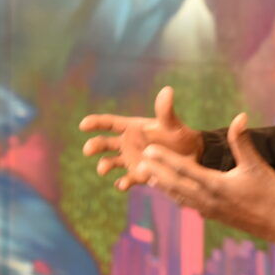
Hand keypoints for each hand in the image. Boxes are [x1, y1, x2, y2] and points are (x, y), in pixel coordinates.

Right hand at [79, 86, 202, 189]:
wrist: (191, 156)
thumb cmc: (179, 135)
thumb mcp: (172, 124)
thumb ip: (166, 111)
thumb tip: (167, 90)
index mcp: (132, 128)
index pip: (110, 123)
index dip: (96, 123)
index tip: (83, 125)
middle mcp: (127, 143)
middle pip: (105, 143)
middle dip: (95, 145)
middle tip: (88, 149)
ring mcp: (130, 160)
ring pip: (111, 162)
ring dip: (104, 165)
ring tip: (103, 168)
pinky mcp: (138, 175)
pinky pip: (126, 180)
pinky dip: (123, 182)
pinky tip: (122, 184)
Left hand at [135, 113, 274, 246]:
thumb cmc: (270, 192)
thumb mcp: (257, 165)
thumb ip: (243, 141)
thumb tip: (240, 116)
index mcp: (216, 185)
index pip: (184, 170)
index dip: (165, 159)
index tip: (149, 150)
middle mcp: (208, 200)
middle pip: (175, 184)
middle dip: (156, 172)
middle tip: (139, 160)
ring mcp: (209, 210)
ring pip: (179, 197)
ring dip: (162, 186)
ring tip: (147, 176)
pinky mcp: (213, 216)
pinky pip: (188, 204)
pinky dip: (175, 196)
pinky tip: (171, 192)